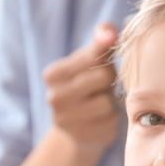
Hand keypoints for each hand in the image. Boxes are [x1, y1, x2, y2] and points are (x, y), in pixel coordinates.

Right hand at [43, 23, 119, 152]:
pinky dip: (112, 118)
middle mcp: (54, 98)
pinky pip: (111, 121)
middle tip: (102, 85)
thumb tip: (109, 28)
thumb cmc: (86, 86)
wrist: (76, 128)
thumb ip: (100, 41)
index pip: (93, 56)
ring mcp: (66, 120)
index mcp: (52, 74)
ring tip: (100, 102)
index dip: (106, 57)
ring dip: (110, 101)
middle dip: (110, 79)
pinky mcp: (83, 137)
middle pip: (103, 77)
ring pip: (107, 102)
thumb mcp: (88, 61)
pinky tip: (101, 118)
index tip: (108, 56)